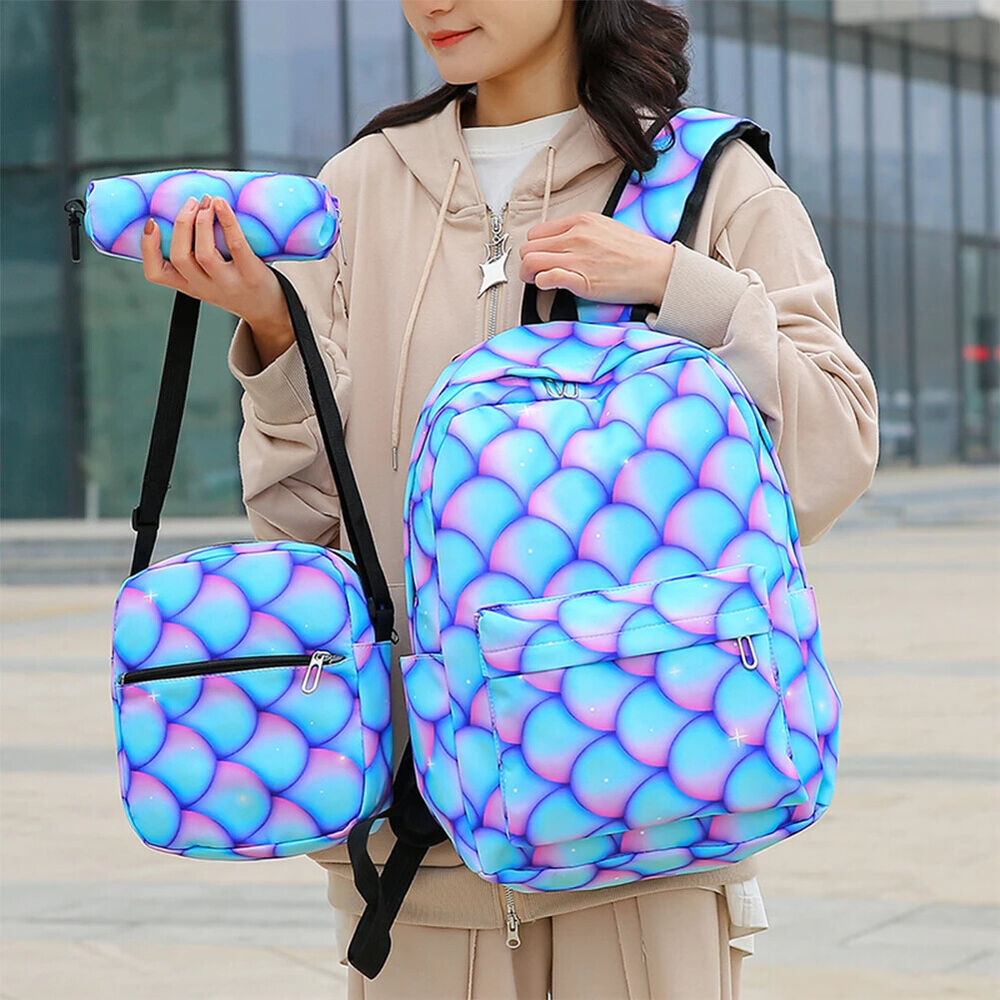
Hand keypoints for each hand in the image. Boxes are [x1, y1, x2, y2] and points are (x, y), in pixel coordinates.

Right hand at [140, 194, 292, 363]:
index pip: (156, 274)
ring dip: (202, 223)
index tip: (152, 223)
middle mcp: (206, 288)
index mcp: (190, 286)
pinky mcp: (252, 275)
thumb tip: (182, 213)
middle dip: (182, 224)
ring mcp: (229, 283)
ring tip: (208, 202)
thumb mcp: (209, 280)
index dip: (147, 248)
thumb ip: (193, 259)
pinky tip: (222, 205)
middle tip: (191, 202)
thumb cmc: (237, 286)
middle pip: (180, 257)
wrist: (269, 311)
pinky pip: (236, 246)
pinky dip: (227, 222)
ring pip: (204, 254)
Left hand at [519, 211, 674, 306]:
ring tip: (539, 281)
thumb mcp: (606, 229)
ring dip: (529, 275)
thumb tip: (562, 245)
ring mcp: (577, 258)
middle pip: (529, 247)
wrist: (658, 270)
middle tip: (536, 273)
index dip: (536, 248)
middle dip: (528, 262)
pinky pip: (545, 278)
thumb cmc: (637, 254)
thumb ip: (581, 234)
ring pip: (530, 262)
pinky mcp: (581, 280)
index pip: (537, 233)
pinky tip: (551, 287)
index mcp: (581, 221)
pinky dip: (542, 284)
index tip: (542, 258)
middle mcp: (575, 236)